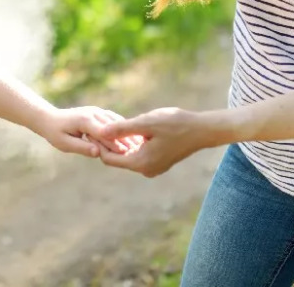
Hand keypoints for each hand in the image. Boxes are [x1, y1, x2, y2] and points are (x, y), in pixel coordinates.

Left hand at [32, 106, 142, 157]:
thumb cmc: (55, 133)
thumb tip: (97, 153)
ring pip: (116, 122)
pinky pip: (114, 120)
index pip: (104, 133)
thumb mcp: (65, 144)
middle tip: (140, 150)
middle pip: (113, 127)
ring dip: (127, 132)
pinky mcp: (99, 112)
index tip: (128, 154)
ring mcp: (97, 111)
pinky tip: (132, 136)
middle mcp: (93, 113)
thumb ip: (82, 147)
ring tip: (140, 144)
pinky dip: (122, 128)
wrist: (49, 118)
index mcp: (85, 121)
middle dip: (126, 138)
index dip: (116, 144)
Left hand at [99, 107, 219, 177]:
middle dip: (108, 143)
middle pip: (117, 158)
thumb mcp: (146, 123)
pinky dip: (131, 143)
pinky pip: (138, 154)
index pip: (109, 159)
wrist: (202, 130)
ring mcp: (153, 167)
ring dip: (120, 142)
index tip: (90, 130)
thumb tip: (100, 131)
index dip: (98, 144)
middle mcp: (145, 169)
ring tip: (111, 125)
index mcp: (140, 162)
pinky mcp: (159, 162)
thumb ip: (122, 128)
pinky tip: (129, 129)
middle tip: (97, 125)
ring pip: (128, 155)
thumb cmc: (176, 124)